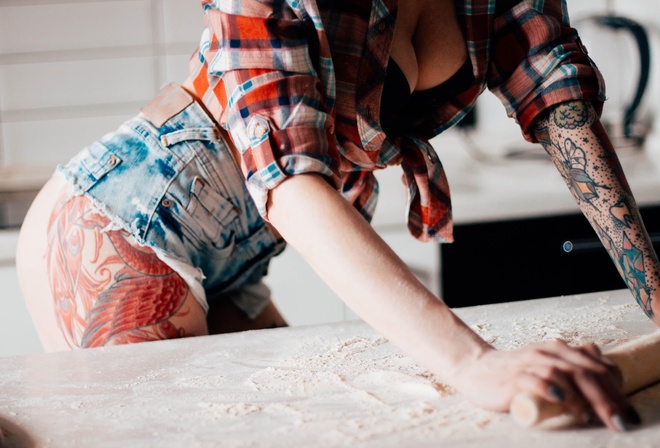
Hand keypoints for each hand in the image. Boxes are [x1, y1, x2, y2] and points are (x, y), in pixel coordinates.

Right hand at [447, 339, 639, 430]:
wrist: (475, 370)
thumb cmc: (514, 372)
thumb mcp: (546, 362)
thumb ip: (571, 360)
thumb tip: (598, 356)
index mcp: (558, 350)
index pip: (595, 368)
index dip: (616, 390)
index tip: (628, 413)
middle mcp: (546, 353)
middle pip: (584, 372)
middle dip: (606, 397)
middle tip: (619, 421)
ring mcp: (529, 364)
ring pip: (562, 374)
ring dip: (581, 396)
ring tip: (591, 416)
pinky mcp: (512, 378)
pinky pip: (533, 379)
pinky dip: (549, 388)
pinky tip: (560, 399)